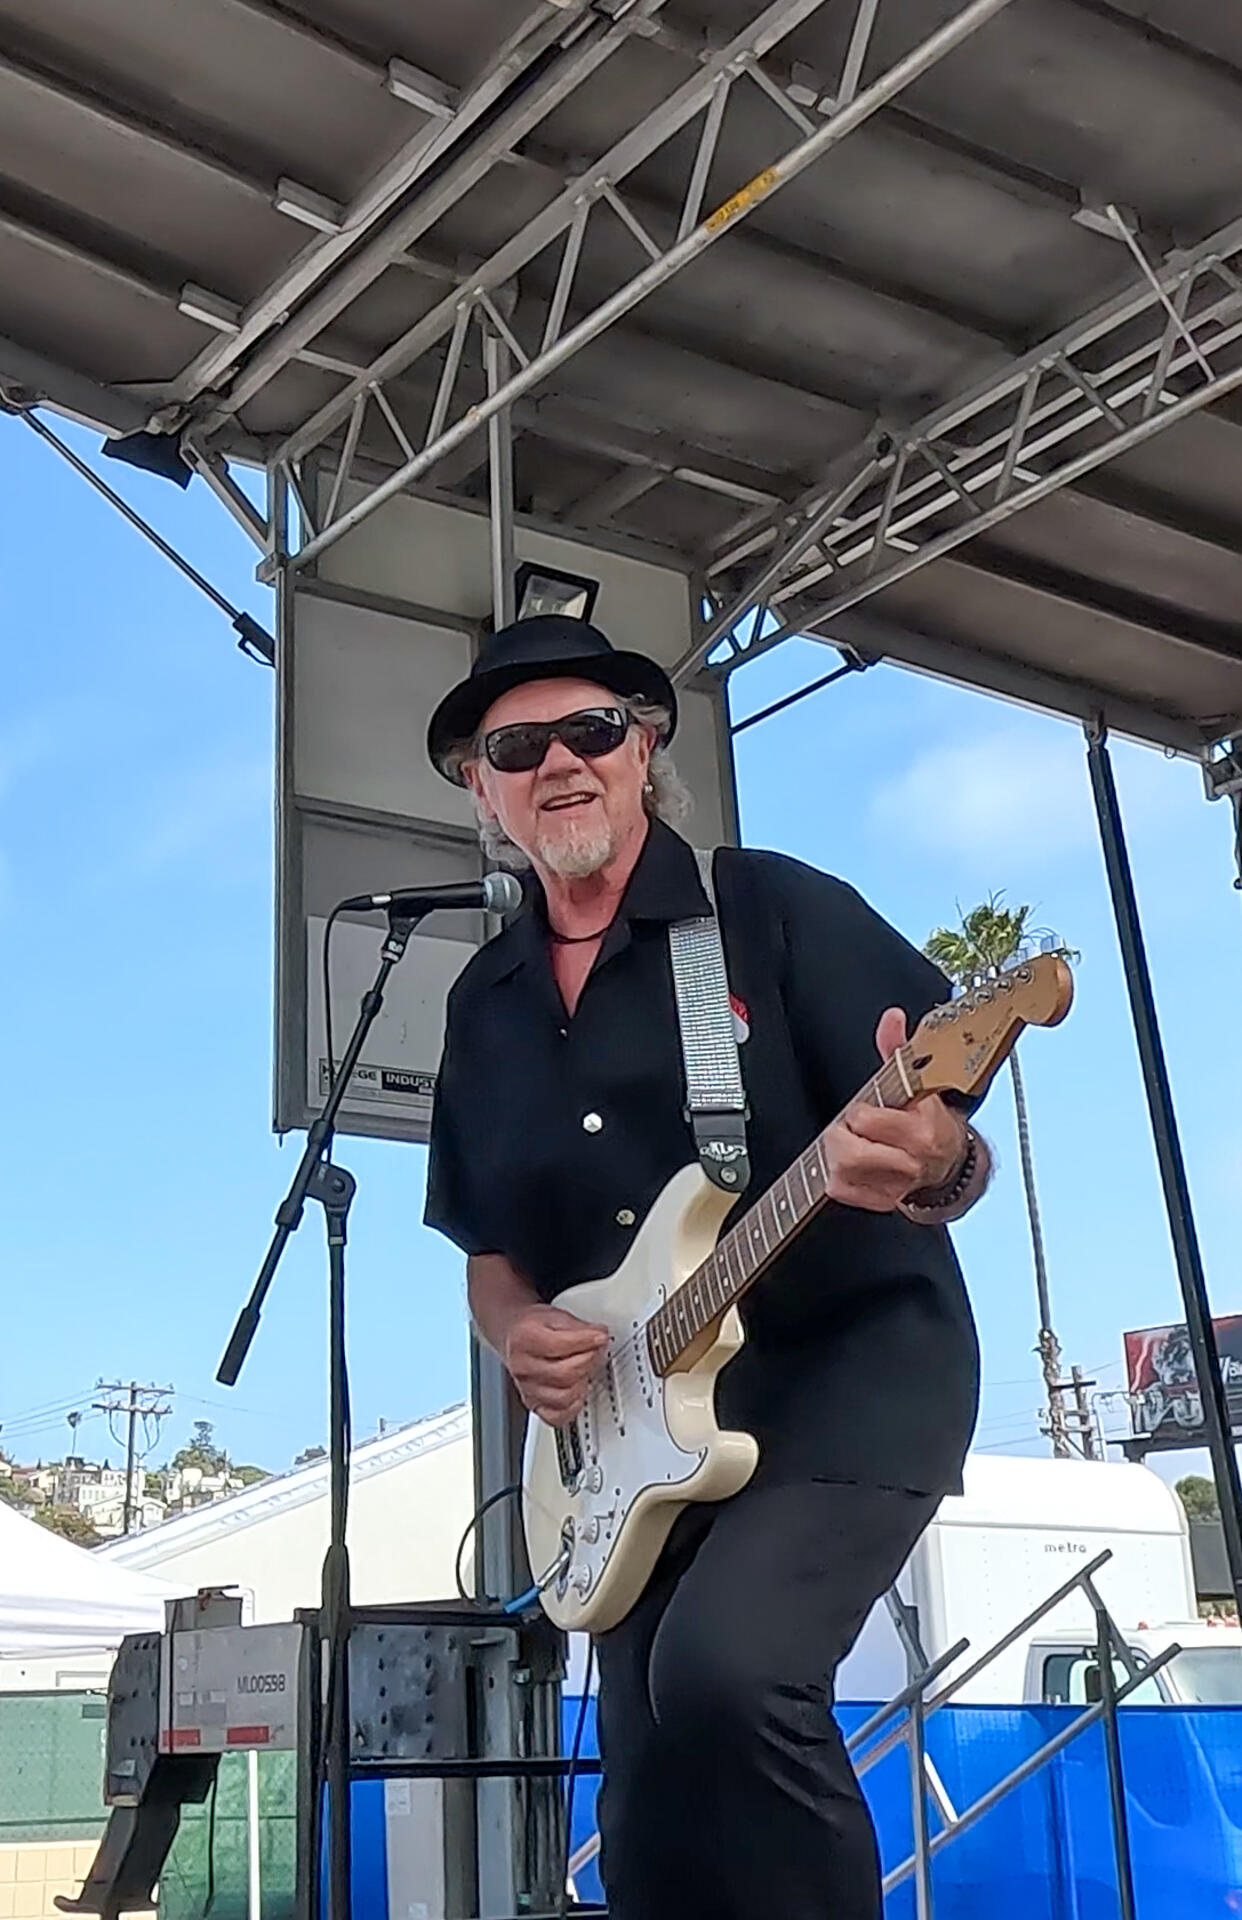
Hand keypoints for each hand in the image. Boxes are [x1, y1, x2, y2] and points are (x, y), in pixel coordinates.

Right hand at [502, 1303, 608, 1426]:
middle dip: (588, 1361)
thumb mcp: (555, 1317)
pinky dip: (573, 1407)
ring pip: (563, 1397)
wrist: (513, 1337)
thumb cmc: (533, 1328)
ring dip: (582, 1383)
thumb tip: (599, 1336)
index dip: (587, 1341)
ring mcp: (526, 1388)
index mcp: (525, 1339)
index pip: (561, 1345)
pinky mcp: (533, 1404)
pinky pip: (557, 1417)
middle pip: (564, 1373)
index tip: (600, 1336)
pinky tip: (577, 1391)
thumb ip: (579, 1327)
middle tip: (595, 1351)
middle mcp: (522, 1366)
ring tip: (585, 1369)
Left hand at [821, 1007, 967, 1212]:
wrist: (950, 1162)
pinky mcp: (884, 1201)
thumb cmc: (928, 1120)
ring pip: (842, 1173)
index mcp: (920, 1128)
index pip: (867, 1120)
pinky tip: (848, 1166)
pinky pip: (842, 1191)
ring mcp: (898, 1185)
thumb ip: (897, 1048)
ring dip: (835, 1156)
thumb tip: (892, 1017)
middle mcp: (911, 1160)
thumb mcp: (916, 1082)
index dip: (859, 1112)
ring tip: (848, 1145)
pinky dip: (837, 1178)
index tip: (867, 1109)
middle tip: (851, 1129)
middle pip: (850, 1152)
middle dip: (841, 1136)